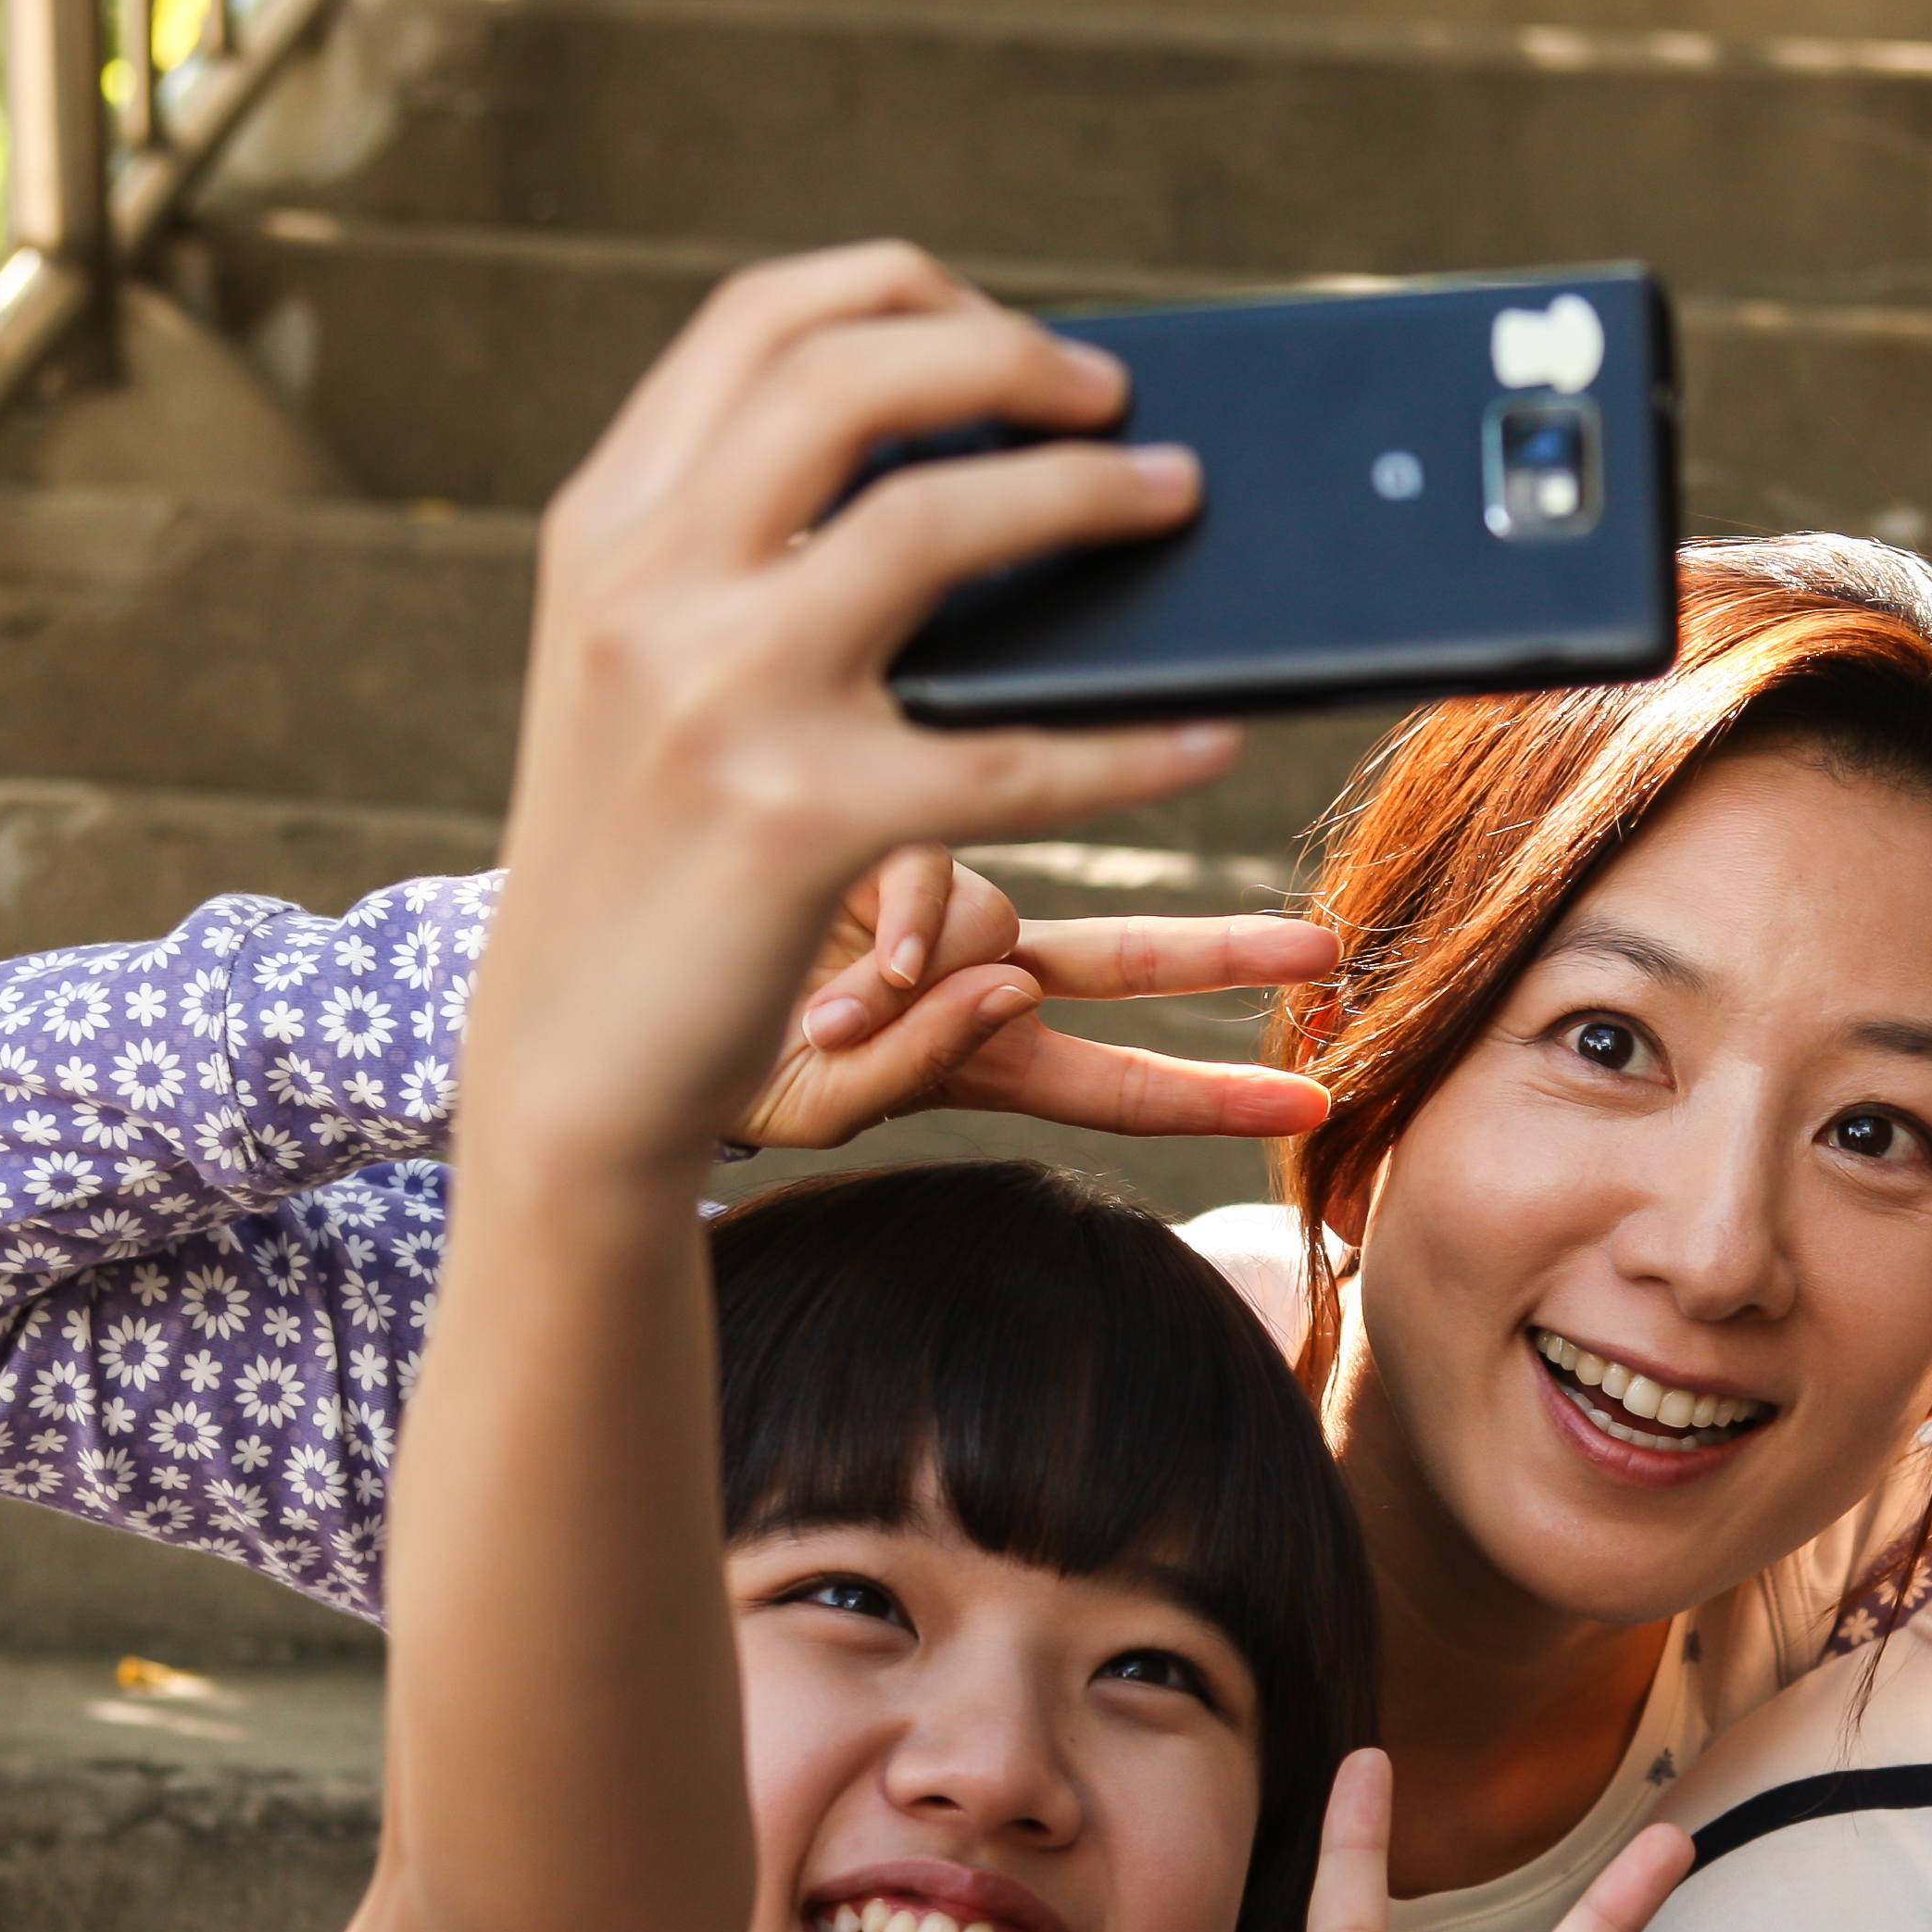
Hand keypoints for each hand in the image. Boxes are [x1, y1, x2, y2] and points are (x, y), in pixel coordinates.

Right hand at [462, 243, 1248, 1175]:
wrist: (564, 1059)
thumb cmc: (637, 862)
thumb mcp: (642, 670)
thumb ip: (740, 555)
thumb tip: (940, 458)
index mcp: (609, 527)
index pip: (758, 323)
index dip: (903, 292)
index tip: (1008, 329)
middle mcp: (648, 582)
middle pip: (849, 376)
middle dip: (1008, 357)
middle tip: (1114, 397)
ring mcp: (718, 694)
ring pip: (933, 524)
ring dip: (1084, 493)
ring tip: (1174, 502)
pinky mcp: (797, 824)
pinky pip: (1009, 758)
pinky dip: (1131, 743)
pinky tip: (1202, 739)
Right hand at [748, 844, 1343, 1153]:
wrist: (602, 997)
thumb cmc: (709, 1066)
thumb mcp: (823, 1103)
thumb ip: (919, 1062)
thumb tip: (1006, 986)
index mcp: (977, 1053)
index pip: (1116, 1084)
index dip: (1214, 1098)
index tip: (1312, 1107)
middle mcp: (973, 967)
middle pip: (1128, 960)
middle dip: (1229, 957)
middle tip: (1329, 954)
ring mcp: (928, 899)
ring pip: (1000, 898)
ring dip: (932, 956)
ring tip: (839, 1009)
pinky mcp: (868, 824)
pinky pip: (920, 852)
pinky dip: (889, 909)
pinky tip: (830, 961)